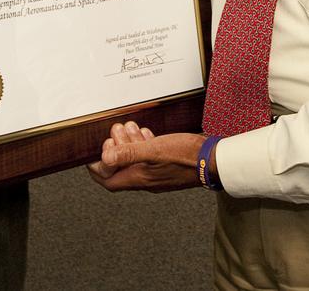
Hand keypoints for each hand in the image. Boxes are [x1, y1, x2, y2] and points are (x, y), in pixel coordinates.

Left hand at [86, 122, 207, 192]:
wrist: (213, 160)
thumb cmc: (185, 156)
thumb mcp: (153, 150)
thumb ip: (129, 153)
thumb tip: (105, 158)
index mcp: (140, 178)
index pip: (109, 180)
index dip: (97, 167)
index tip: (95, 151)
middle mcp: (147, 180)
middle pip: (120, 169)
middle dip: (114, 149)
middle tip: (116, 132)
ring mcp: (158, 174)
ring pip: (135, 161)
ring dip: (129, 144)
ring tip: (131, 127)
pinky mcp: (167, 166)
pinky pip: (148, 158)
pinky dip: (143, 145)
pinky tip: (147, 134)